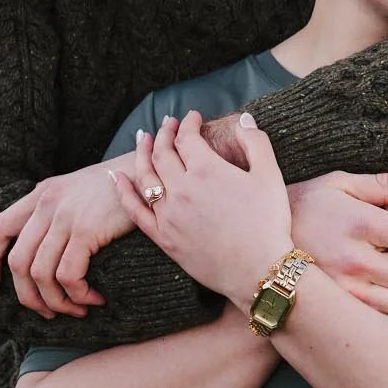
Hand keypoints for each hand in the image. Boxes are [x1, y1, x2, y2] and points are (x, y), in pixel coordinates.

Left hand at [0, 150, 139, 318]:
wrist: (152, 170)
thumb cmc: (122, 186)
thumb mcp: (79, 190)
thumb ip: (57, 211)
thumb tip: (44, 250)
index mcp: (42, 193)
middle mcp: (47, 203)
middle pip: (17, 261)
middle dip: (28, 296)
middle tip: (48, 312)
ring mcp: (65, 216)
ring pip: (40, 275)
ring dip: (57, 302)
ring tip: (78, 310)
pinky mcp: (86, 229)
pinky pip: (68, 275)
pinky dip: (78, 295)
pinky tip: (94, 299)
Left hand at [116, 112, 294, 308]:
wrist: (257, 270)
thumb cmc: (268, 223)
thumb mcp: (270, 176)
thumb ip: (256, 142)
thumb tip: (243, 119)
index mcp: (206, 170)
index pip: (187, 138)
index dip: (189, 123)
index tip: (193, 117)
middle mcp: (181, 189)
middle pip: (162, 153)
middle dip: (164, 133)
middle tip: (168, 124)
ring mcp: (168, 214)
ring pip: (145, 176)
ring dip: (142, 153)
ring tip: (143, 139)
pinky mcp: (163, 237)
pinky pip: (135, 211)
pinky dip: (123, 191)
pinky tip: (117, 177)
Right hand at [289, 167, 387, 313]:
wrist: (254, 246)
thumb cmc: (303, 206)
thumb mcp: (340, 183)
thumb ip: (387, 185)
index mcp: (361, 223)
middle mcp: (354, 261)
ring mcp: (344, 291)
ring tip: (387, 269)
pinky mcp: (336, 312)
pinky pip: (380, 315)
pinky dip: (383, 302)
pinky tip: (374, 285)